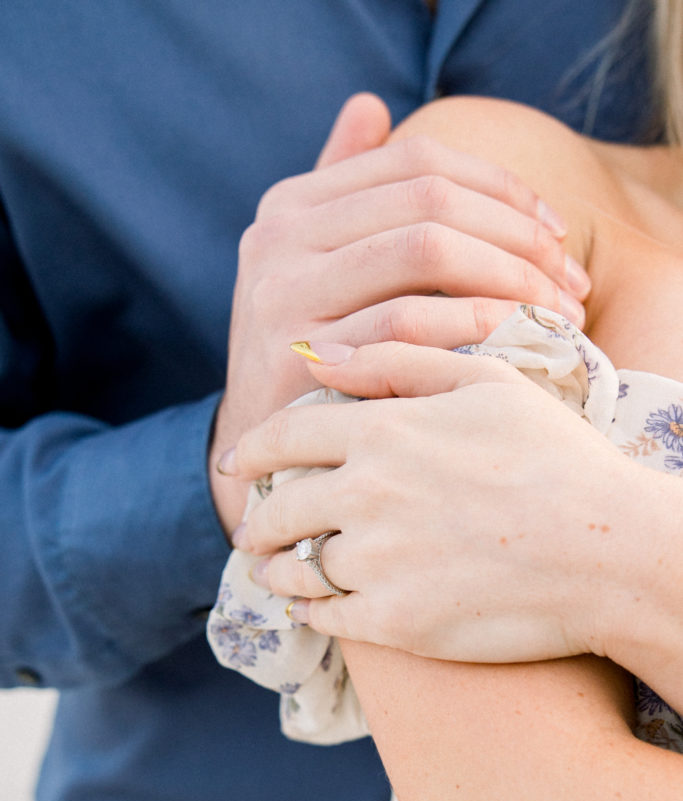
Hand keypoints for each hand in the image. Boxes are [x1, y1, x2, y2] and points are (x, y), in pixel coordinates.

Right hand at [209, 93, 588, 535]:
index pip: (417, 161)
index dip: (500, 186)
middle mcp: (279, 238)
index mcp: (291, 205)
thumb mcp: (308, 263)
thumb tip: (370, 106)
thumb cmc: (305, 354)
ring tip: (557, 313)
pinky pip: (407, 322)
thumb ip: (340, 190)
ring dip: (510, 277)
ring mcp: (284, 295)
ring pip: (425, 248)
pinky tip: (514, 339)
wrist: (261, 446)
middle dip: (518, 236)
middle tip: (569, 282)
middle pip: (430, 199)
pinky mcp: (298, 356)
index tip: (554, 231)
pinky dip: (475, 323)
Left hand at [228, 341, 638, 664]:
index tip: (238, 464)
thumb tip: (313, 352)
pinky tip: (313, 607)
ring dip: (276, 569)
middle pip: (280, 509)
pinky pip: (326, 617)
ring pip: (295, 568)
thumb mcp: (486, 384)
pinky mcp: (394, 623)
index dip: (252, 451)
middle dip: (256, 520)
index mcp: (381, 432)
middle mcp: (365, 496)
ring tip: (274, 571)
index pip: (284, 436)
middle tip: (251, 529)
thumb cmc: (556, 458)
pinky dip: (310, 610)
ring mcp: (377, 563)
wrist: (608, 551)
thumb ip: (395, 361)